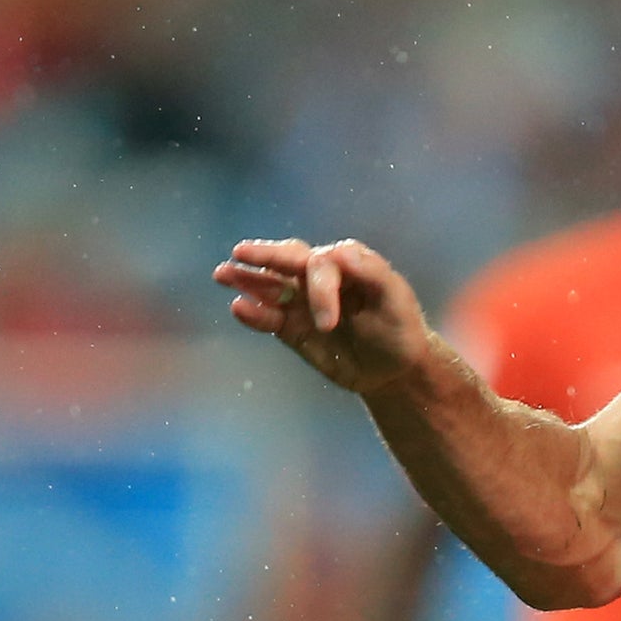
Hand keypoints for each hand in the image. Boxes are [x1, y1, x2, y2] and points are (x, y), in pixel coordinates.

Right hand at [215, 238, 437, 398]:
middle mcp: (319, 276)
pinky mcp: (290, 327)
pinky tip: (237, 308)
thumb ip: (372, 272)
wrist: (392, 369)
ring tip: (222, 274)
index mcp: (345, 262)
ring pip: (269, 283)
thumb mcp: (395, 299)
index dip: (320, 289)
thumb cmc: (398, 327)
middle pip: (287, 259)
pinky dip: (253, 313)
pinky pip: (268, 317)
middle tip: (240, 252)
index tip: (328, 323)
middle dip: (264, 256)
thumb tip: (338, 251)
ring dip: (246, 279)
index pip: (321, 263)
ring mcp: (302, 301)